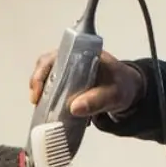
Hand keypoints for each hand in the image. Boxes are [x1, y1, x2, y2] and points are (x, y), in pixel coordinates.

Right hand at [29, 49, 145, 118]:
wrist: (129, 92)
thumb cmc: (121, 87)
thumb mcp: (114, 95)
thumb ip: (97, 100)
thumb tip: (74, 108)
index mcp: (83, 54)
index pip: (56, 55)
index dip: (43, 70)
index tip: (38, 88)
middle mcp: (72, 60)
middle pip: (46, 65)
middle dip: (38, 83)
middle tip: (36, 101)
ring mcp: (69, 71)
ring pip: (47, 78)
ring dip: (41, 92)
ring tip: (40, 108)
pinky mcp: (68, 84)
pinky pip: (53, 89)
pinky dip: (48, 99)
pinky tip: (48, 111)